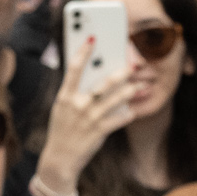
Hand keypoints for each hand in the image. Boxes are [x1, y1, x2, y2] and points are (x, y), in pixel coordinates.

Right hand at [37, 47, 138, 194]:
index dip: (83, 51)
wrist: (60, 159)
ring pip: (114, 101)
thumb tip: (97, 76)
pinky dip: (126, 115)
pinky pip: (117, 120)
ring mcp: (88, 119)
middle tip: (130, 66)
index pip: (74, 68)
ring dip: (128, 92)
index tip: (92, 37)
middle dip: (118, 74)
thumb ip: (76, 93)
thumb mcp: (63, 108)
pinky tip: (131, 111)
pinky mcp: (98, 132)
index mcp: (65, 96)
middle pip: (101, 84)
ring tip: (136, 86)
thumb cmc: (64, 129)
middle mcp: (76, 105)